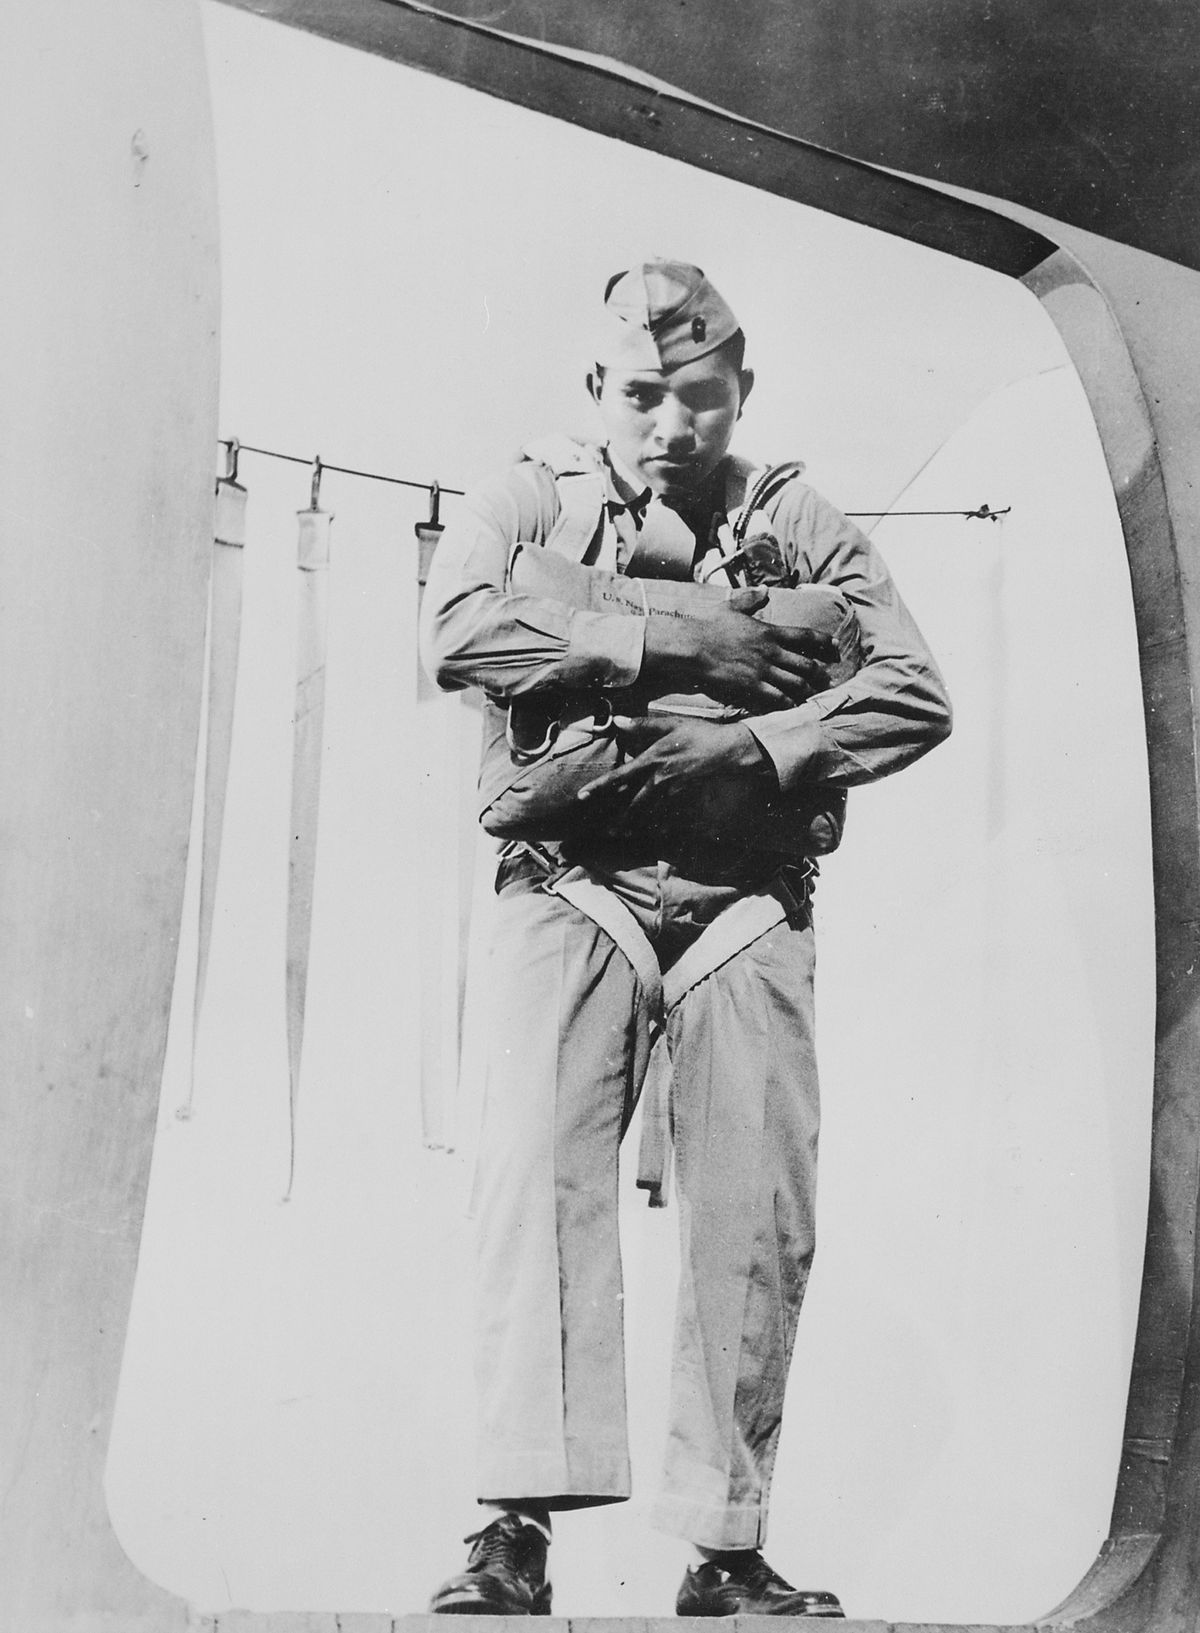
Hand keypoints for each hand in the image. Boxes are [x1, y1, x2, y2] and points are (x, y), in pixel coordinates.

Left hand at [577, 714, 771, 829]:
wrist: (727, 749)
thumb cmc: (698, 733)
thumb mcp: (669, 724)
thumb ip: (641, 725)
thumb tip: (616, 721)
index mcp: (652, 760)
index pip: (620, 776)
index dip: (600, 787)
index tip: (583, 795)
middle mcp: (659, 779)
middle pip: (633, 803)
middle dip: (618, 818)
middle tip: (605, 830)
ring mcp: (672, 790)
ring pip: (648, 811)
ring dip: (634, 824)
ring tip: (622, 834)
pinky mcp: (685, 795)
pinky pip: (668, 813)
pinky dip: (658, 823)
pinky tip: (652, 831)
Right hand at [641, 587, 834, 711]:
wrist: (693, 645)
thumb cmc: (709, 625)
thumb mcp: (732, 607)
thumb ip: (751, 599)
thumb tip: (764, 590)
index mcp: (770, 631)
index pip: (805, 636)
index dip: (824, 641)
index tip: (834, 646)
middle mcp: (771, 651)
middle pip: (806, 664)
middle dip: (819, 674)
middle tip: (826, 680)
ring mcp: (763, 670)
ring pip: (796, 683)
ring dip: (806, 691)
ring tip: (812, 696)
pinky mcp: (752, 686)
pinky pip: (777, 698)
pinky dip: (788, 704)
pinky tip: (792, 707)